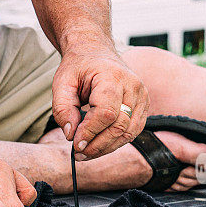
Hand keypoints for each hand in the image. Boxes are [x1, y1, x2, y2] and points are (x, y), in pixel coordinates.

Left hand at [52, 44, 148, 159]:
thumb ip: (62, 108)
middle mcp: (133, 86)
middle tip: (78, 153)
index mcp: (112, 76)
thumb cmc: (79, 68)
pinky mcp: (143, 106)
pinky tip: (99, 145)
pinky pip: (132, 131)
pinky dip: (115, 142)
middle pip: (119, 126)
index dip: (90, 132)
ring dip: (106, 148)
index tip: (74, 144)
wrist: (96, 53)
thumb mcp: (62, 82)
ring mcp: (142, 97)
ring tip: (86, 153)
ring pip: (128, 133)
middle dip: (97, 144)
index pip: (106, 113)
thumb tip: (70, 135)